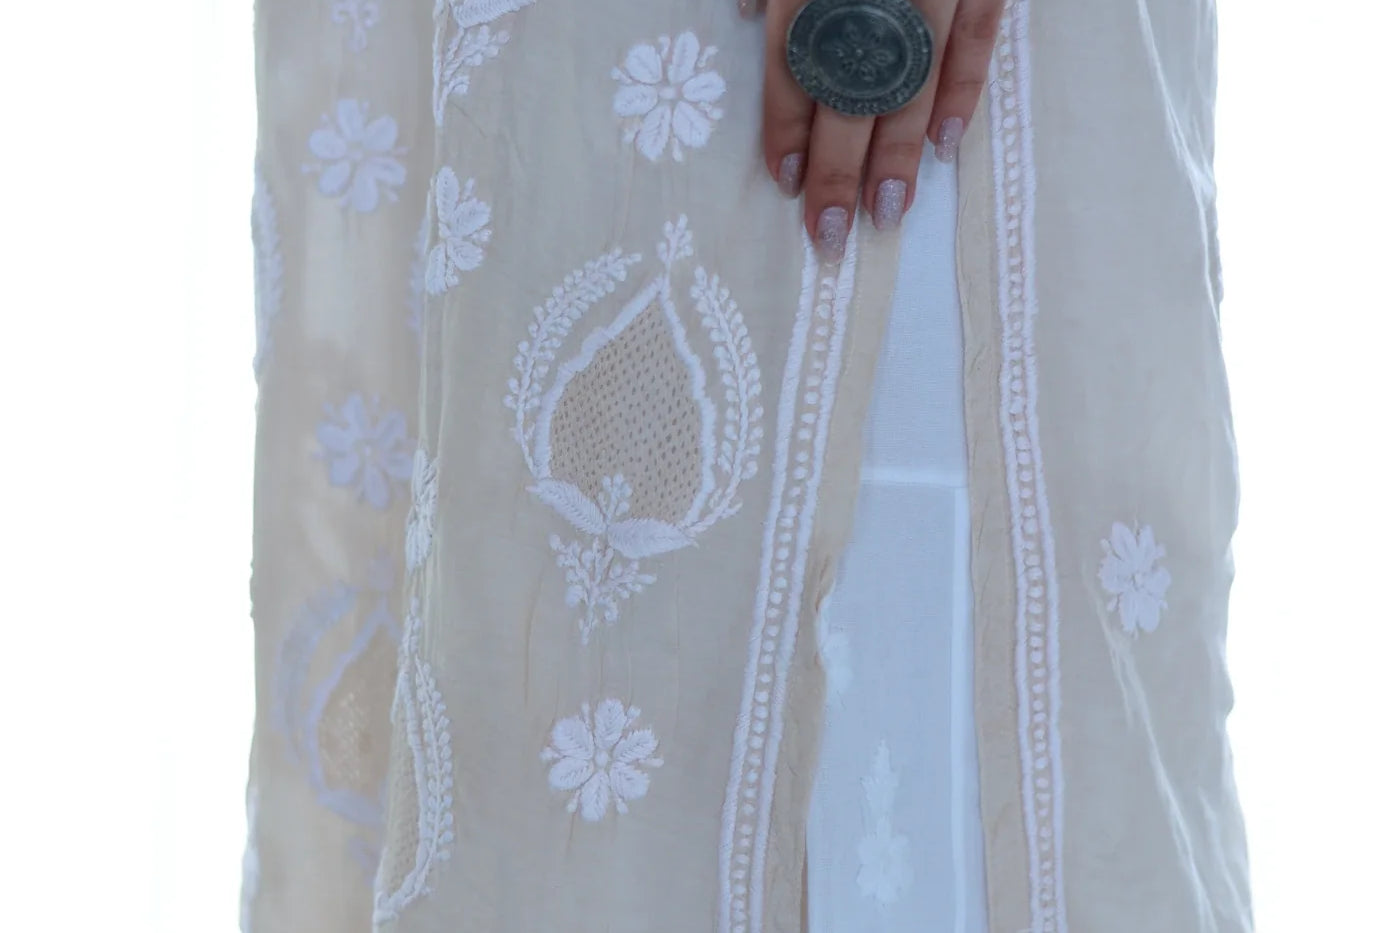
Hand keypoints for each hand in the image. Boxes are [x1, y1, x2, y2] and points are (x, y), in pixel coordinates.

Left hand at [743, 0, 1002, 259]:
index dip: (787, 132)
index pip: (794, 72)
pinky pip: (976, 44)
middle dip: (836, 173)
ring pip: (913, 88)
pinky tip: (946, 145)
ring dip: (897, 157)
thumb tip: (745, 12)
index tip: (787, 183)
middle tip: (829, 232)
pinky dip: (964, 96)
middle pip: (848, 100)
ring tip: (885, 213)